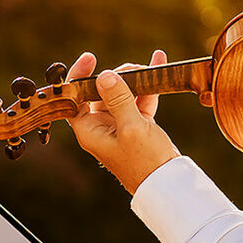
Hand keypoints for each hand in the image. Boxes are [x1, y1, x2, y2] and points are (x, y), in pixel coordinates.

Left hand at [67, 49, 179, 193]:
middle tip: (134, 69)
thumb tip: (105, 74)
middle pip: (101, 91)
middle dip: (118, 76)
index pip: (75, 98)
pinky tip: (159, 68)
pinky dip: (149, 87)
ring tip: (150, 69)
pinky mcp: (138, 126)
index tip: (90, 57)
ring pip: (122, 94)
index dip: (79, 76)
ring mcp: (120, 126)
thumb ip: (119, 99)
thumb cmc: (145, 162)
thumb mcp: (132, 127)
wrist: (168, 184)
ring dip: (135, 80)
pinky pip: (139, 101)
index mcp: (90, 130)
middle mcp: (101, 127)